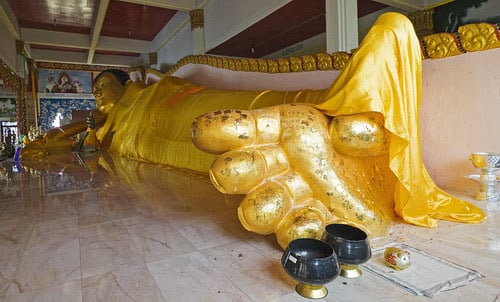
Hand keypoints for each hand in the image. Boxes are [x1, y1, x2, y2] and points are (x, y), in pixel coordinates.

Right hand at [192, 104, 394, 248]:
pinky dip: (300, 232)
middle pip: (236, 172)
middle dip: (230, 173)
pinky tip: (312, 223)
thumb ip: (361, 120)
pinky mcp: (312, 223)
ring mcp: (291, 197)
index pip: (243, 128)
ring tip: (278, 199)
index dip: (221, 131)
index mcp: (284, 129)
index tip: (201, 132)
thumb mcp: (371, 115)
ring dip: (259, 208)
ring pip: (256, 210)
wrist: (389, 171)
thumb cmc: (366, 137)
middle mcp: (278, 165)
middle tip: (227, 172)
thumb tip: (345, 133)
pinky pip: (295, 235)